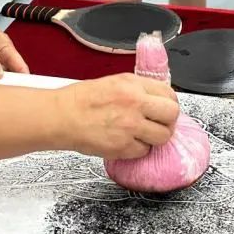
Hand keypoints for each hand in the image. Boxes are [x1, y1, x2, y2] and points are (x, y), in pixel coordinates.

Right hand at [54, 73, 179, 159]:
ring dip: (155, 137)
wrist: (61, 117)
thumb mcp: (113, 82)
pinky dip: (137, 149)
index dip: (168, 103)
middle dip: (167, 121)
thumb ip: (137, 90)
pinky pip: (143, 151)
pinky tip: (126, 141)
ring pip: (163, 136)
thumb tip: (156, 99)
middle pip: (172, 115)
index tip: (163, 109)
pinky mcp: (123, 146)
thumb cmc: (80, 100)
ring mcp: (131, 126)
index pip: (169, 94)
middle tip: (159, 123)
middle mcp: (135, 103)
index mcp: (133, 84)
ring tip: (142, 134)